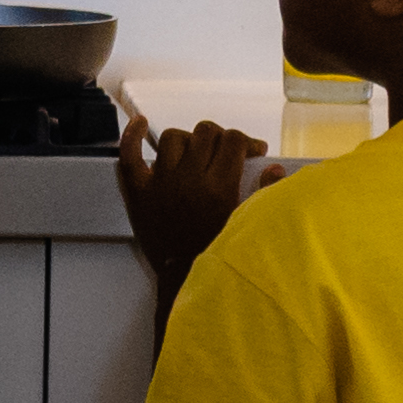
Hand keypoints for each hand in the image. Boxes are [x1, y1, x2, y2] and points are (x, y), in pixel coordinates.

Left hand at [119, 108, 267, 288]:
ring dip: (187, 141)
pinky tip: (140, 123)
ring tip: (194, 153)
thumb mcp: (247, 224)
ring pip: (172, 139)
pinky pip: (129, 156)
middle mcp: (189, 178)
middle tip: (223, 153)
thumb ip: (263, 193)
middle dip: (219, 138)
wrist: (183, 279)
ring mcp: (160, 182)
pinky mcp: (139, 192)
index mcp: (219, 186)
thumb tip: (273, 167)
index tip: (251, 151)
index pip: (233, 141)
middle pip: (205, 133)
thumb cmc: (217, 254)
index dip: (245, 141)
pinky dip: (131, 137)